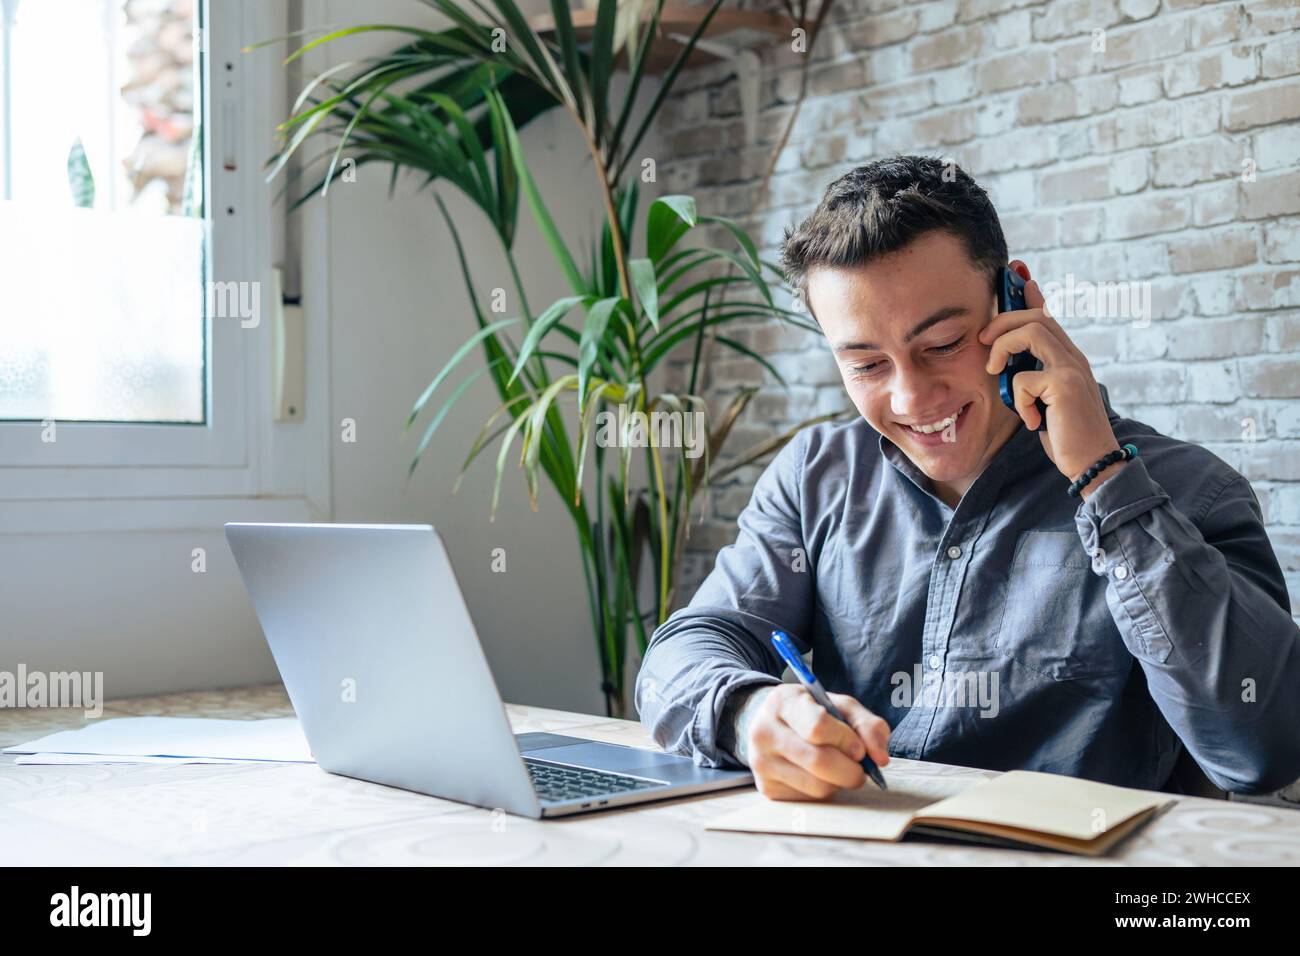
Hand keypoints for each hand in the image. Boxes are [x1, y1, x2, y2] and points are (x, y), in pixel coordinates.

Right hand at [734, 684, 889, 799]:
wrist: (771, 724)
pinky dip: (825, 791)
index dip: (846, 740)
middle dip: (851, 769)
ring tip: (840, 768)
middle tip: (861, 767)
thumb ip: (867, 725)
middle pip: (818, 761)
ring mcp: (761, 762)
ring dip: (840, 782)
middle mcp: (763, 731)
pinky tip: (821, 776)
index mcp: (782, 702)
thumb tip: (881, 759)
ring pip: (817, 786)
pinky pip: (809, 799)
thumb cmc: (812, 712)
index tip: (859, 748)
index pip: (817, 727)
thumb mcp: (839, 705)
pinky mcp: (766, 788)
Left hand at [980, 261, 1122, 489]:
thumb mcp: (1045, 401)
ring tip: (994, 371)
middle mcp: (1073, 357)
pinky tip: (1032, 421)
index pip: (1048, 315)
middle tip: (983, 341)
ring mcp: (1071, 369)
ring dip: (1003, 347)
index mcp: (1068, 358)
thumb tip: (1011, 365)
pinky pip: (1023, 379)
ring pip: (1031, 331)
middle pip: (1035, 315)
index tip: (1017, 275)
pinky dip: (1019, 401)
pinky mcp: (1064, 386)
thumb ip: (1033, 378)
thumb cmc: (1066, 435)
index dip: (1031, 294)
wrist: (1093, 464)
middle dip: (1003, 320)